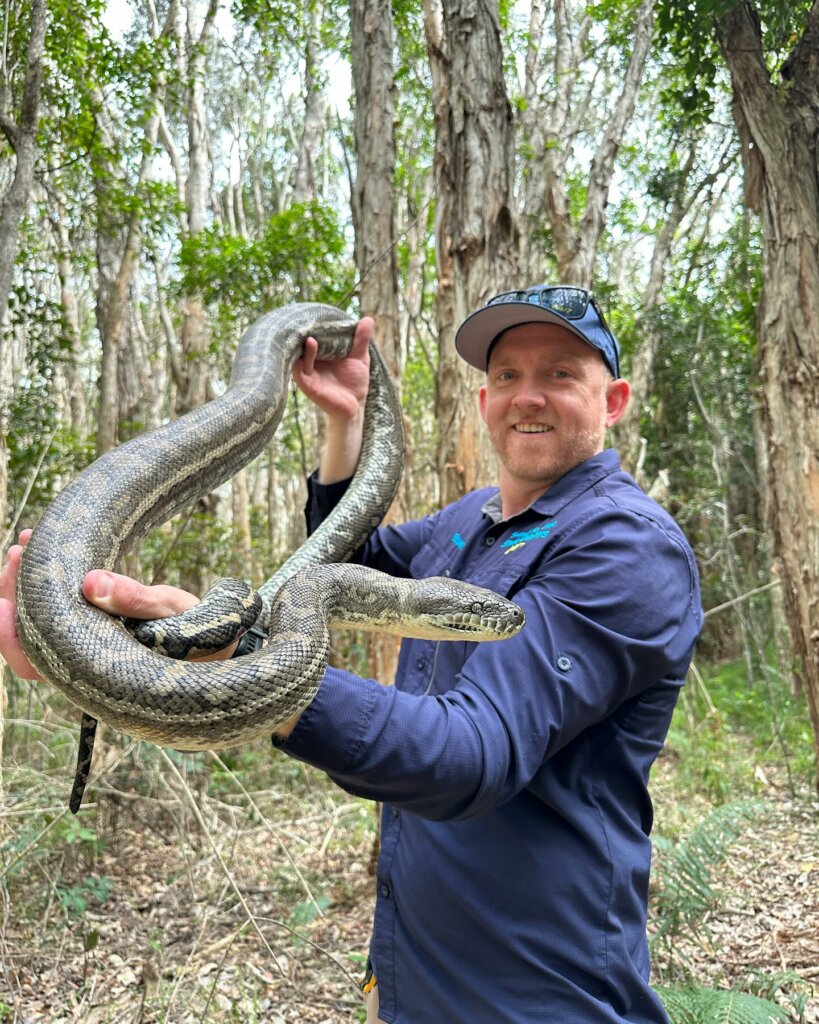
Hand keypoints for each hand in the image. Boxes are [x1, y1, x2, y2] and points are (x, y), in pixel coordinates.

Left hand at [0, 533, 232, 673]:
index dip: (10, 635)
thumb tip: (91, 581)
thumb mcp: (174, 616)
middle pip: (28, 638)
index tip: (2, 602)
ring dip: (29, 584)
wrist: (221, 646)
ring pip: (39, 620)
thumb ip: (135, 600)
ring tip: (29, 543)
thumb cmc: (200, 637)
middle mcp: (83, 663)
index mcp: (97, 672)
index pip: (36, 661)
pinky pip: (58, 607)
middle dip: (16, 594)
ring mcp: (85, 645)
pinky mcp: (93, 626)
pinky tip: (46, 550)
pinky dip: (48, 580)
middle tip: (20, 550)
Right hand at [293, 316, 371, 422]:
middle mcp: (311, 360)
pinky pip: (302, 368)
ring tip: (309, 329)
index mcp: (321, 352)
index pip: (315, 334)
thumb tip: (367, 318)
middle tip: (308, 313)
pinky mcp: (307, 383)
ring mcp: (307, 371)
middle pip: (303, 341)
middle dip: (305, 328)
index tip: (317, 309)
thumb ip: (360, 340)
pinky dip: (305, 356)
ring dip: (303, 340)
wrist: (354, 407)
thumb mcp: (359, 357)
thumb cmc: (354, 382)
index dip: (315, 323)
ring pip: (300, 352)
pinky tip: (311, 343)